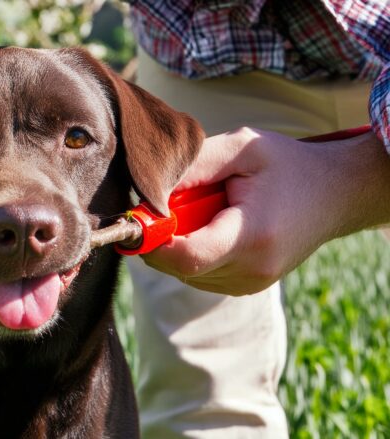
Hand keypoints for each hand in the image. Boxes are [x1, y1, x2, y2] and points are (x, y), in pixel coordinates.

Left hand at [142, 127, 389, 294]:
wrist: (336, 193)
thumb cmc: (288, 165)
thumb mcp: (241, 148)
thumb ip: (193, 166)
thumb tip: (148, 192)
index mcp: (252, 237)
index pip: (185, 257)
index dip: (153, 241)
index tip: (141, 216)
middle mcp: (251, 271)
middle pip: (178, 266)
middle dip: (162, 237)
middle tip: (173, 202)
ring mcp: (250, 284)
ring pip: (184, 273)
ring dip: (178, 244)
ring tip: (206, 210)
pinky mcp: (246, 287)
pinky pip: (199, 275)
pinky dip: (193, 252)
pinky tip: (213, 225)